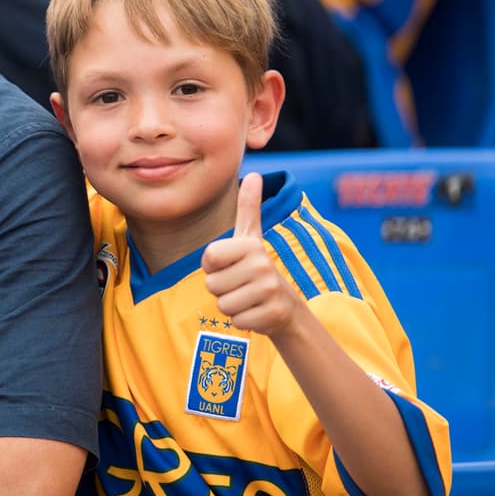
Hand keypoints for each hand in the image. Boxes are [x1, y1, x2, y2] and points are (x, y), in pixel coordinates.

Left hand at [202, 172, 299, 334]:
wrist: (286, 305)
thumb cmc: (257, 268)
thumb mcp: (251, 237)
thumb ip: (248, 207)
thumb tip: (254, 174)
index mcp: (251, 245)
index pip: (208, 258)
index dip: (213, 266)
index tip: (231, 265)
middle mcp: (262, 265)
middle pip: (212, 284)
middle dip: (222, 288)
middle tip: (242, 284)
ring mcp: (269, 291)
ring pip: (222, 304)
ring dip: (232, 304)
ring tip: (249, 297)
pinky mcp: (271, 315)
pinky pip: (235, 321)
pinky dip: (242, 320)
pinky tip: (256, 311)